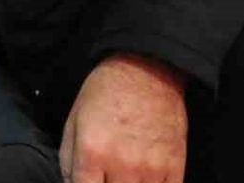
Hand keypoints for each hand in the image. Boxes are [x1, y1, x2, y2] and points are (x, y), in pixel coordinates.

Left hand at [59, 53, 187, 182]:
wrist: (146, 70)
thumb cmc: (105, 93)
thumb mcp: (74, 121)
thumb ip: (68, 161)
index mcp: (92, 152)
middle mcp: (122, 165)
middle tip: (104, 176)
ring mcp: (151, 169)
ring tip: (122, 176)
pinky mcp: (175, 168)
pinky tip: (144, 180)